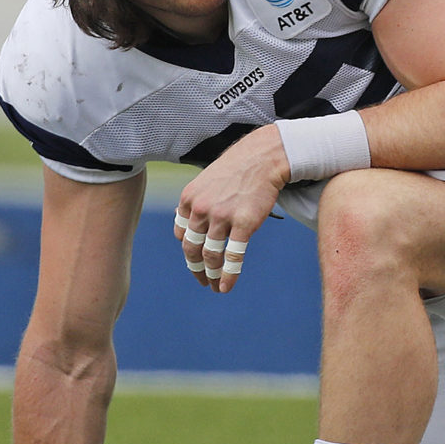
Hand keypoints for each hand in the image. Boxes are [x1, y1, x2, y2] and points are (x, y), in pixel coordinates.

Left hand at [173, 127, 289, 292]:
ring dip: (212, 275)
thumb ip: (194, 202)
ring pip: (211, 255)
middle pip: (192, 249)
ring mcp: (222, 216)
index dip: (189, 251)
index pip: (182, 234)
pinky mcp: (244, 223)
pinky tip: (227, 287)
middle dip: (196, 269)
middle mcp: (201, 209)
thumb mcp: (205, 181)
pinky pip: (233, 255)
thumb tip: (181, 219)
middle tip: (203, 280)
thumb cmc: (236, 169)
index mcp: (189, 199)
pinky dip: (228, 275)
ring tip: (216, 286)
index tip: (196, 261)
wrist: (263, 157)